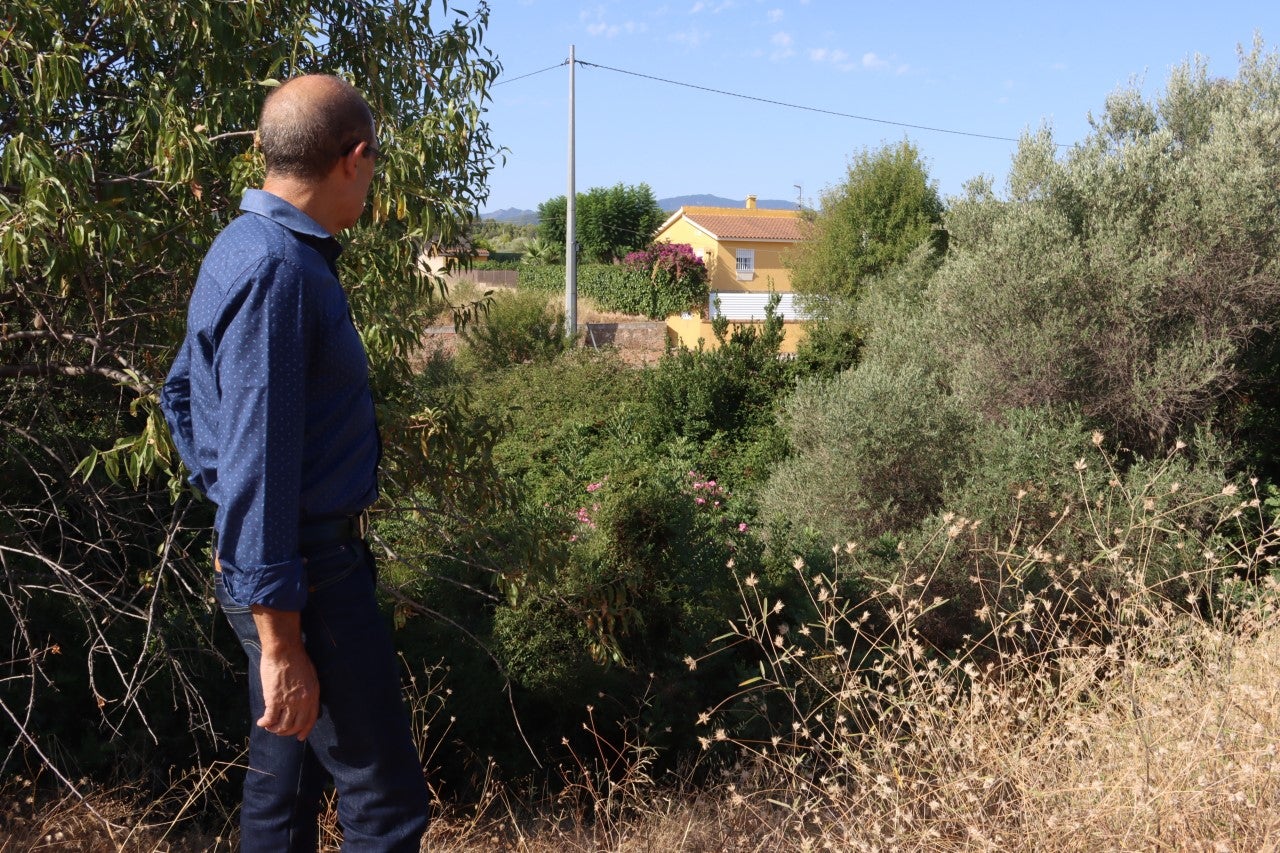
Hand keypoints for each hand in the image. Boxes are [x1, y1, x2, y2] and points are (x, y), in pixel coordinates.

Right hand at [251, 606, 319, 740]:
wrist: (284, 649)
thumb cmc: (296, 658)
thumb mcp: (310, 676)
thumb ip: (308, 691)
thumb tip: (303, 703)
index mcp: (313, 695)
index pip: (310, 719)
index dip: (305, 730)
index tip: (300, 737)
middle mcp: (303, 701)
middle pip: (296, 725)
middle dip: (288, 732)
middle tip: (280, 731)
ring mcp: (289, 702)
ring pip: (282, 726)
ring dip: (275, 730)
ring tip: (270, 726)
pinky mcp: (274, 700)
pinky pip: (270, 719)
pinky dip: (265, 724)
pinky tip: (261, 722)